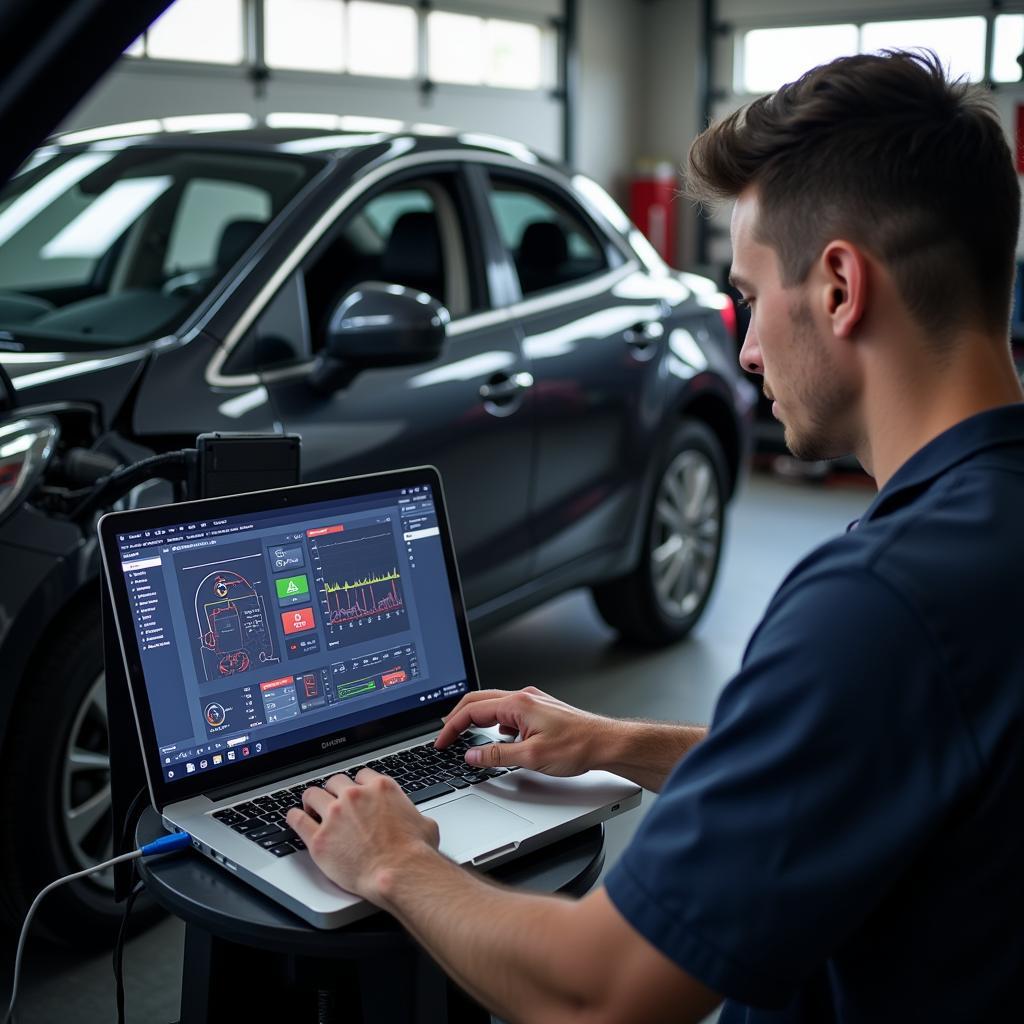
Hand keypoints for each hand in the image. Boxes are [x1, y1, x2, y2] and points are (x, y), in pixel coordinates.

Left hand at [286, 770, 439, 901]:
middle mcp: (355, 796)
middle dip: (334, 791)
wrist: (399, 873)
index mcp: (380, 788)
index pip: (361, 776)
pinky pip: (297, 819)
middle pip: (335, 782)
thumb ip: (411, 814)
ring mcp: (334, 815)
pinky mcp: (319, 839)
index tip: (354, 793)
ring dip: (313, 800)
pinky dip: (294, 816)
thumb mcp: (423, 823)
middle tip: (333, 802)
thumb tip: (415, 821)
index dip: (357, 786)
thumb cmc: (414, 852)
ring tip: (311, 808)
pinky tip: (295, 817)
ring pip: (313, 794)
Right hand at [434, 686, 614, 775]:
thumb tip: (472, 755)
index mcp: (518, 703)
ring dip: (476, 720)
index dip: (452, 727)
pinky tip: (498, 738)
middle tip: (445, 737)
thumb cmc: (578, 746)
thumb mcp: (531, 757)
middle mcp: (524, 697)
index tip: (441, 742)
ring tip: (465, 737)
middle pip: (479, 702)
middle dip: (457, 719)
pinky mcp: (540, 710)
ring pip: (494, 706)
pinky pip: (508, 712)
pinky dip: (495, 723)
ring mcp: (533, 702)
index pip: (472, 710)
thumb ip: (496, 756)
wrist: (606, 743)